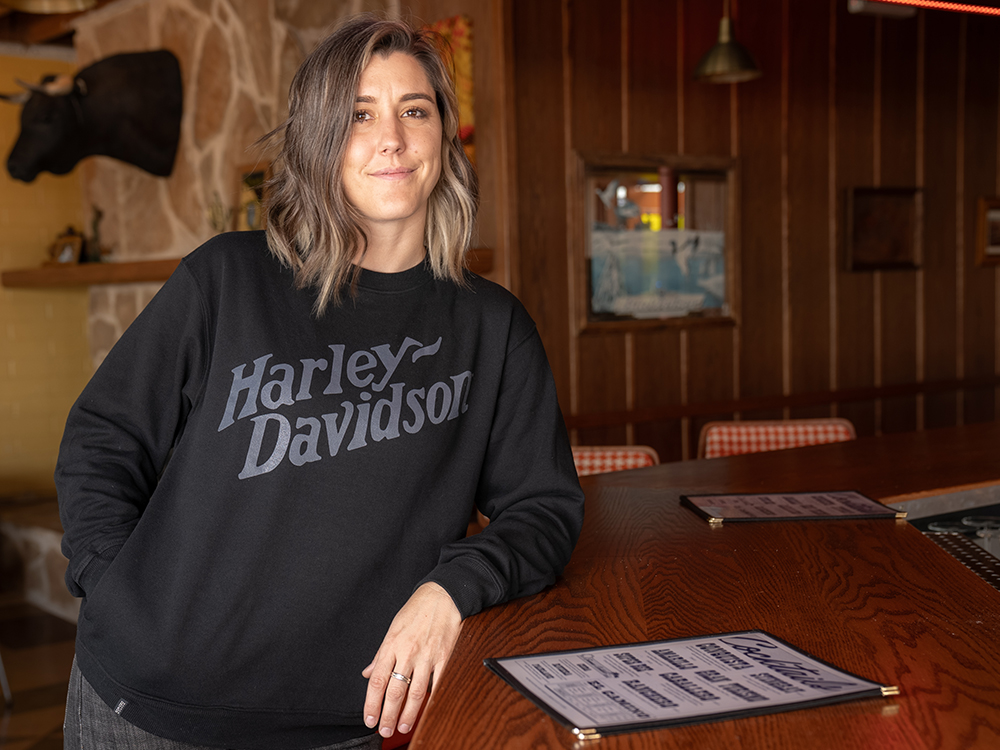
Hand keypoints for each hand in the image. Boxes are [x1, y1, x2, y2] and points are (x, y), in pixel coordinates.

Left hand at [362, 582, 461, 738]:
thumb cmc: (416, 611)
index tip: (369, 719)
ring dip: (409, 714)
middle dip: (388, 715)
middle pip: (395, 691)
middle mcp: (407, 653)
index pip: (377, 680)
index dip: (372, 703)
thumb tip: (367, 673)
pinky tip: (428, 710)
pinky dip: (432, 699)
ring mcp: (427, 656)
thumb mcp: (392, 629)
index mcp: (391, 645)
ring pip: (416, 692)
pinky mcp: (444, 657)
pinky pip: (437, 683)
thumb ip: (380, 654)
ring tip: (403, 727)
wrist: (443, 596)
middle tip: (384, 731)